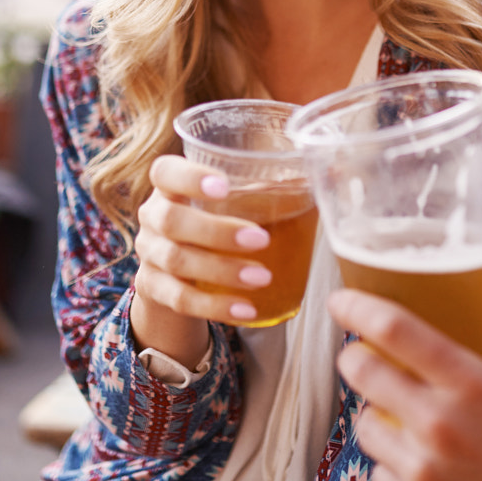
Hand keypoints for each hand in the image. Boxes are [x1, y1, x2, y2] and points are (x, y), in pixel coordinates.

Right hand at [131, 154, 270, 364]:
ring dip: (223, 271)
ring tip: (263, 277)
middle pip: (172, 220)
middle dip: (218, 231)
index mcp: (171, 186)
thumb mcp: (232, 202)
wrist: (176, 274)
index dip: (190, 176)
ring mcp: (149, 255)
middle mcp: (153, 217)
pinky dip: (216, 306)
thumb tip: (332, 170)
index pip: (165, 171)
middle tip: (261, 239)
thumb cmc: (217, 223)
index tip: (225, 185)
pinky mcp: (153, 291)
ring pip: (178, 262)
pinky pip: (181, 300)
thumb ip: (268, 187)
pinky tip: (247, 310)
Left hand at [327, 270, 481, 480]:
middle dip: (354, 357)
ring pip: (365, 425)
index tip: (342, 299)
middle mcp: (440, 424)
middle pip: (364, 373)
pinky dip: (389, 462)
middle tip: (363, 353)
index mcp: (472, 383)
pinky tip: (415, 458)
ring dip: (373, 412)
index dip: (358, 308)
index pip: (396, 330)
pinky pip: (379, 473)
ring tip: (397, 410)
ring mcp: (423, 470)